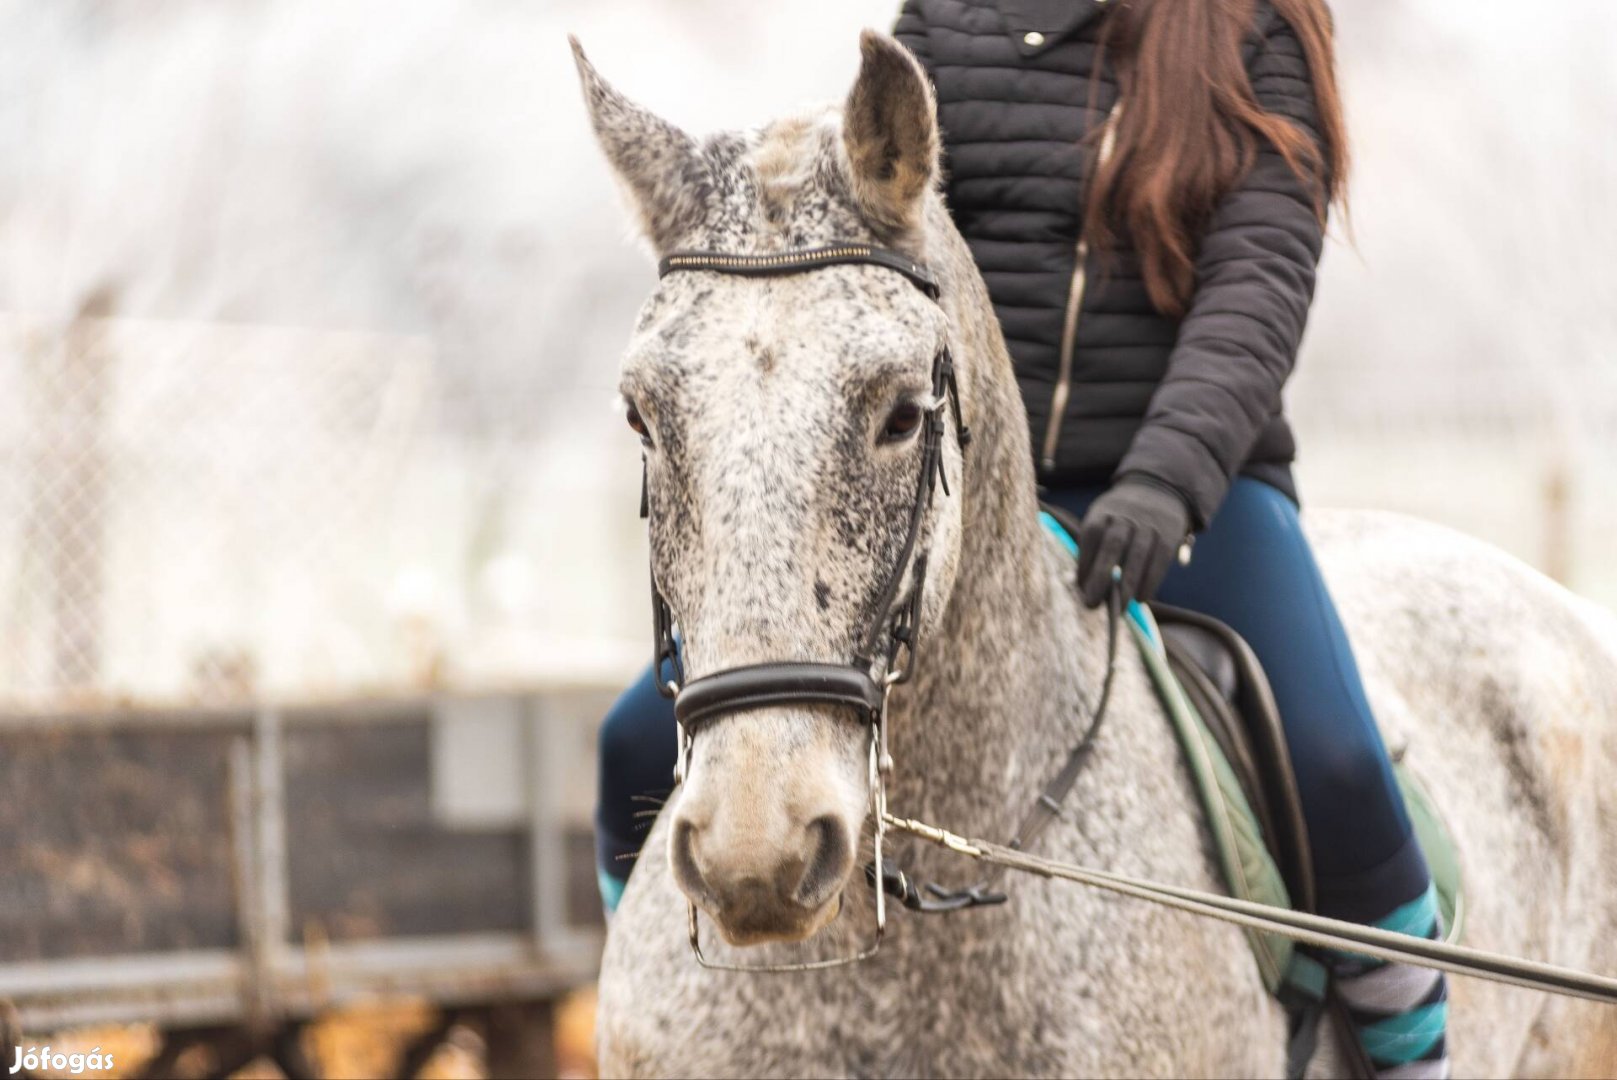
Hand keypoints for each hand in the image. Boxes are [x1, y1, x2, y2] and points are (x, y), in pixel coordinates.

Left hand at [1076, 477, 1190, 607]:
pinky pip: (1159, 559)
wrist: (1160, 490)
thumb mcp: (1105, 520)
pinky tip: (1141, 598)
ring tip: (1119, 608)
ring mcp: (1149, 523)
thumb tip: (1086, 587)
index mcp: (1104, 511)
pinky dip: (1150, 581)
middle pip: (1113, 544)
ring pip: (1137, 553)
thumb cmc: (1122, 519)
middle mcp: (1126, 515)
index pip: (1091, 534)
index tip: (1080, 587)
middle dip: (1101, 575)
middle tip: (1092, 603)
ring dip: (1126, 584)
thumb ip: (1096, 548)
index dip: (1084, 561)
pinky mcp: (1169, 534)